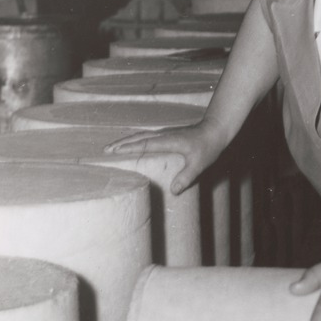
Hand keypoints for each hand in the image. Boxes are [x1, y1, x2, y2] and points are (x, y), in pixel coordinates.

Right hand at [104, 123, 223, 194]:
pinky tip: (131, 144)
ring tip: (112, 147)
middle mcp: (164, 134)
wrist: (215, 129)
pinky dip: (135, 139)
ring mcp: (165, 133)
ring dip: (126, 140)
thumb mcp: (199, 164)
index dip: (129, 147)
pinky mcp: (167, 134)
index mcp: (169, 140)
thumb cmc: (208, 147)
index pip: (144, 143)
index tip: (114, 151)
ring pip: (141, 135)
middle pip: (137, 137)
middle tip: (105, 150)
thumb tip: (173, 191)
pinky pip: (146, 136)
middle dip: (121, 143)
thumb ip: (186, 177)